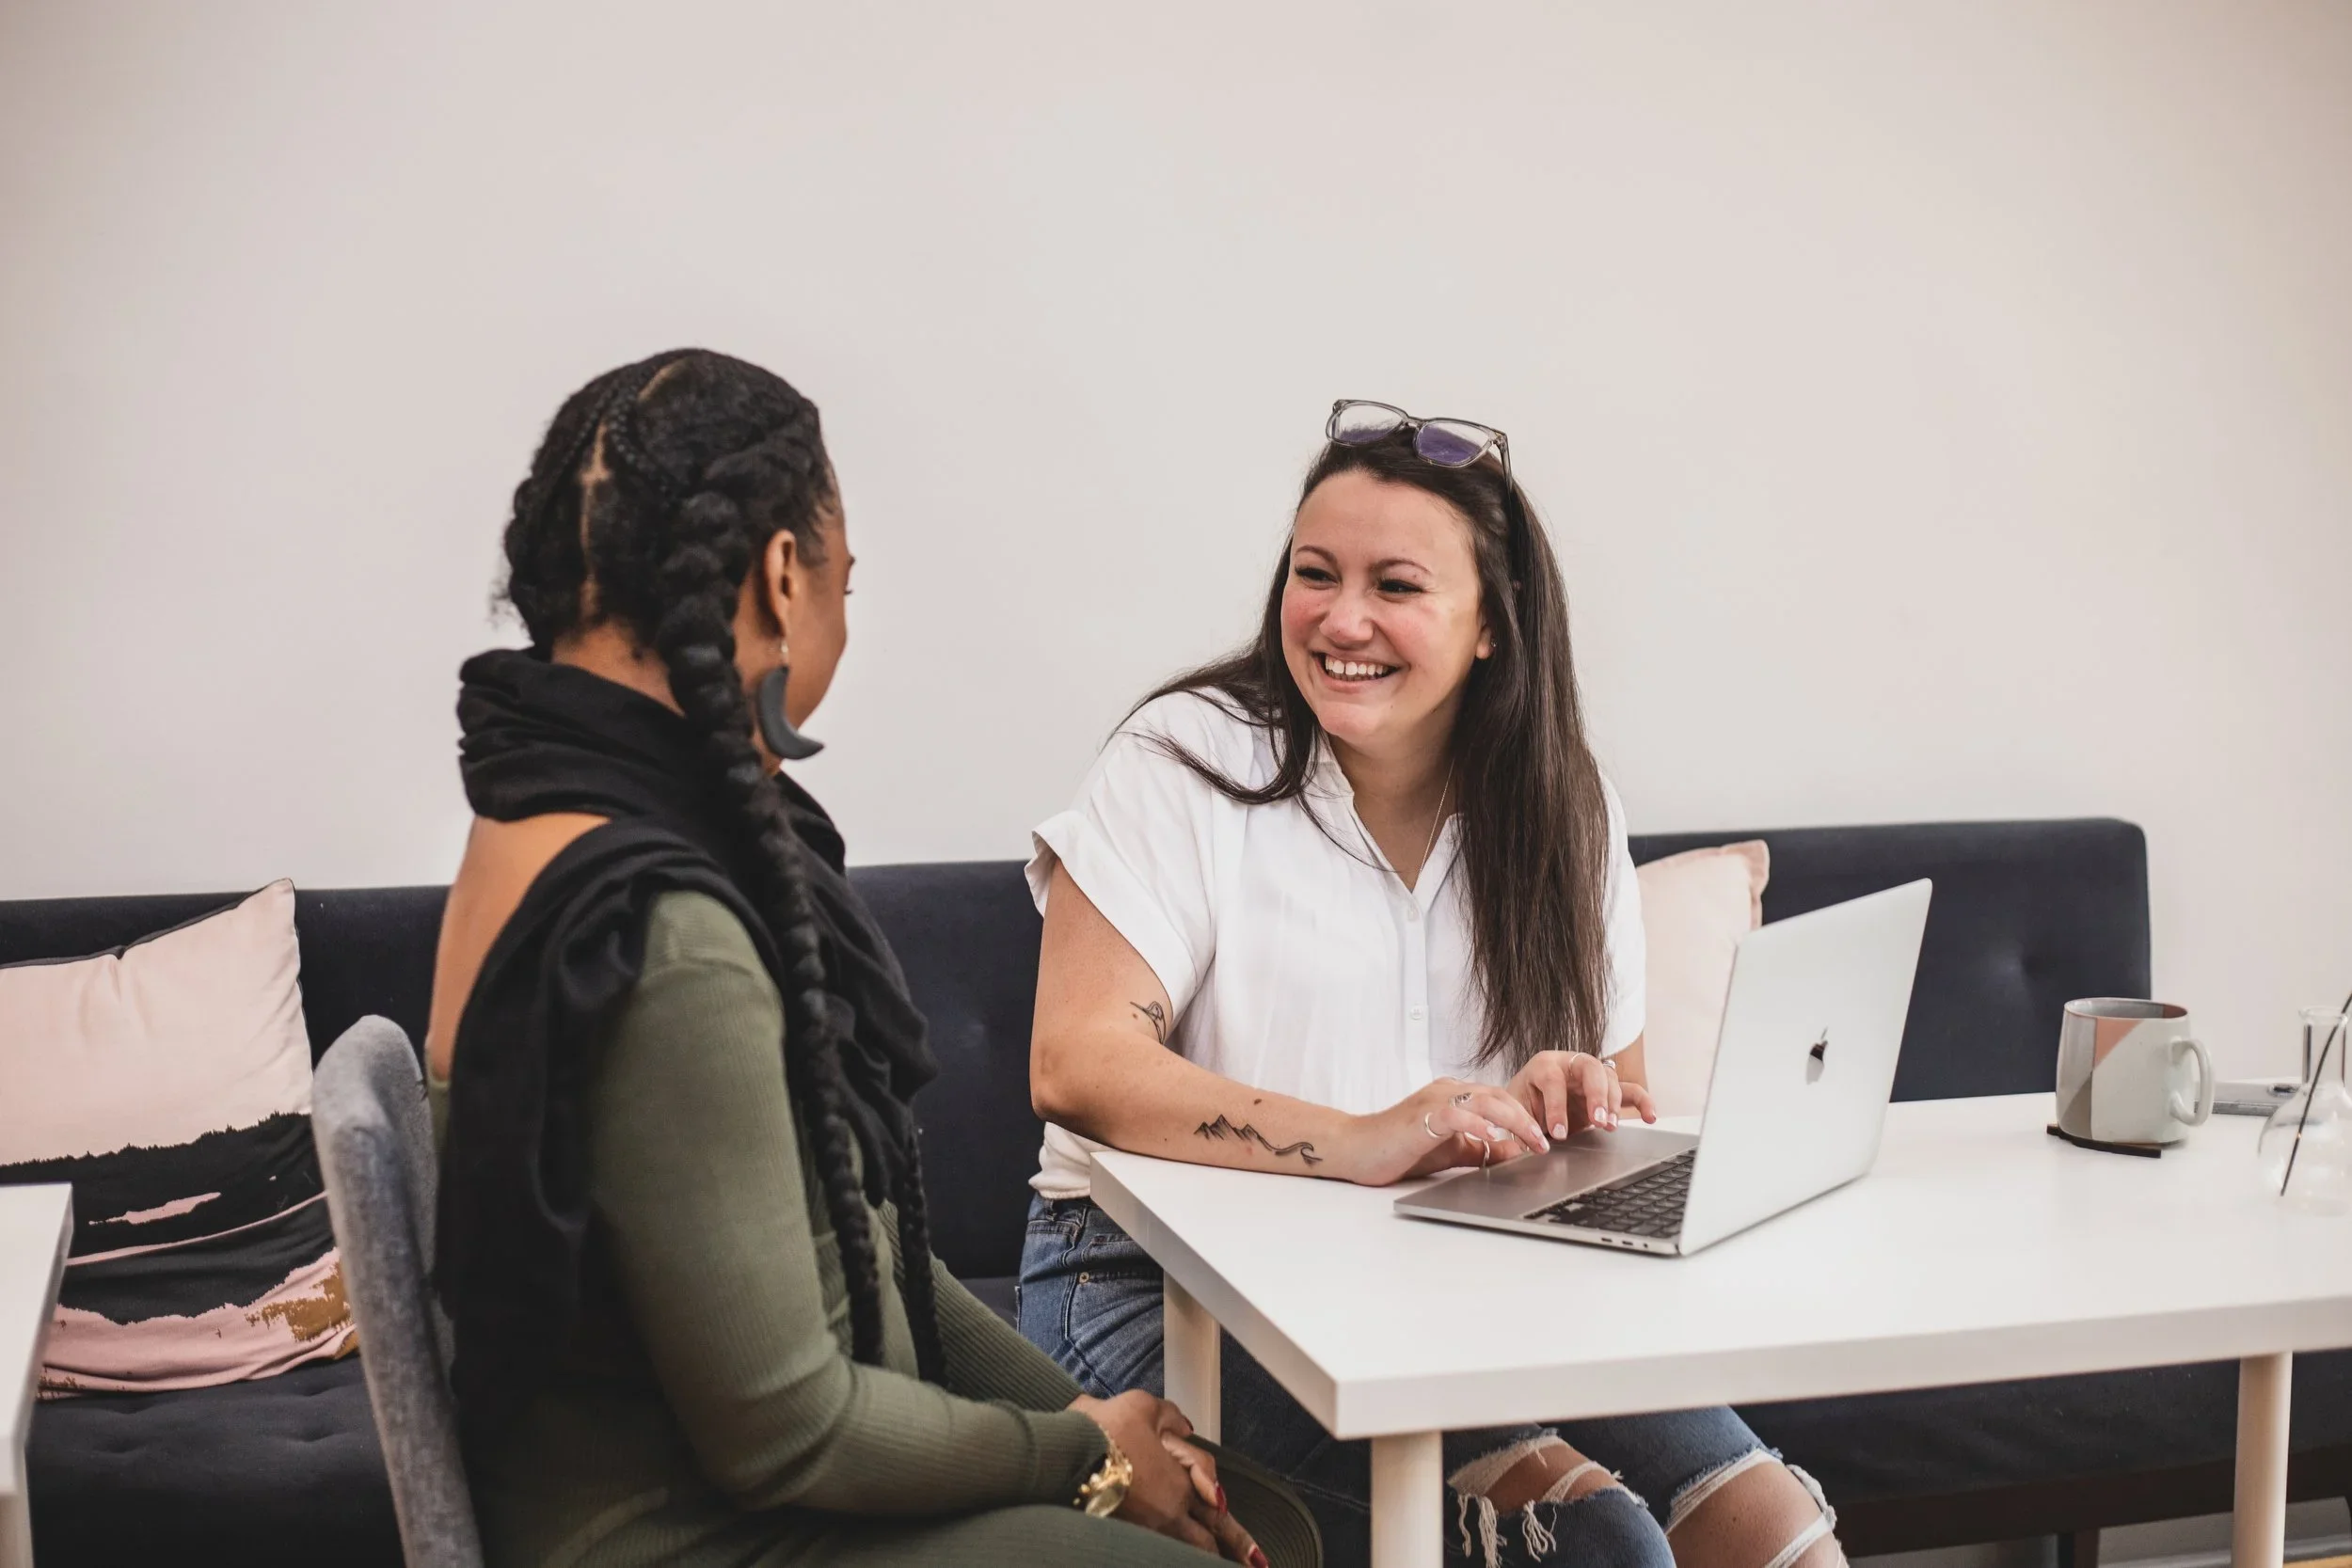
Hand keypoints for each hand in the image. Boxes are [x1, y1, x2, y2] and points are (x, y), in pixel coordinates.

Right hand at [1070, 1391, 1262, 1561]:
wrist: (1065, 1454)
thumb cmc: (1102, 1430)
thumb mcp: (1143, 1407)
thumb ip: (1169, 1416)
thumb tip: (1184, 1426)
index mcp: (1178, 1484)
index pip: (1216, 1506)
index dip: (1232, 1524)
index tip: (1253, 1552)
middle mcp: (1166, 1514)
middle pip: (1206, 1543)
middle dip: (1232, 1551)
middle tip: (1253, 1563)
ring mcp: (1143, 1528)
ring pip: (1183, 1550)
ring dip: (1202, 1557)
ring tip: (1226, 1563)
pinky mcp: (1119, 1534)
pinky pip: (1154, 1549)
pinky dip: (1170, 1554)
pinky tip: (1174, 1555)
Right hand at [1337, 1077, 1553, 1185]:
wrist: (1356, 1150)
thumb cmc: (1399, 1149)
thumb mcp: (1450, 1151)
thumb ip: (1480, 1150)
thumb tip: (1514, 1154)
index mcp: (1453, 1096)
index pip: (1498, 1099)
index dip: (1524, 1118)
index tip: (1541, 1142)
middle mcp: (1446, 1091)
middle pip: (1497, 1095)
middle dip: (1526, 1119)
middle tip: (1544, 1143)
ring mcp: (1433, 1100)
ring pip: (1483, 1100)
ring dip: (1513, 1120)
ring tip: (1531, 1140)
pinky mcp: (1421, 1116)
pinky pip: (1456, 1114)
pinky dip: (1478, 1124)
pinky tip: (1493, 1137)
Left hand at [1507, 1050, 1656, 1139]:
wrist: (1529, 1100)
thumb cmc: (1523, 1104)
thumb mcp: (1515, 1112)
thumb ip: (1522, 1127)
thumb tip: (1531, 1148)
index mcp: (1543, 1065)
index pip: (1553, 1080)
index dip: (1557, 1107)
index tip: (1558, 1133)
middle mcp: (1570, 1064)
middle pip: (1590, 1068)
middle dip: (1595, 1095)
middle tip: (1597, 1121)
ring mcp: (1591, 1075)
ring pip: (1610, 1078)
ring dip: (1613, 1103)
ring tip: (1609, 1126)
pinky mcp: (1607, 1090)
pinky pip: (1630, 1091)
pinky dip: (1643, 1102)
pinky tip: (1650, 1117)